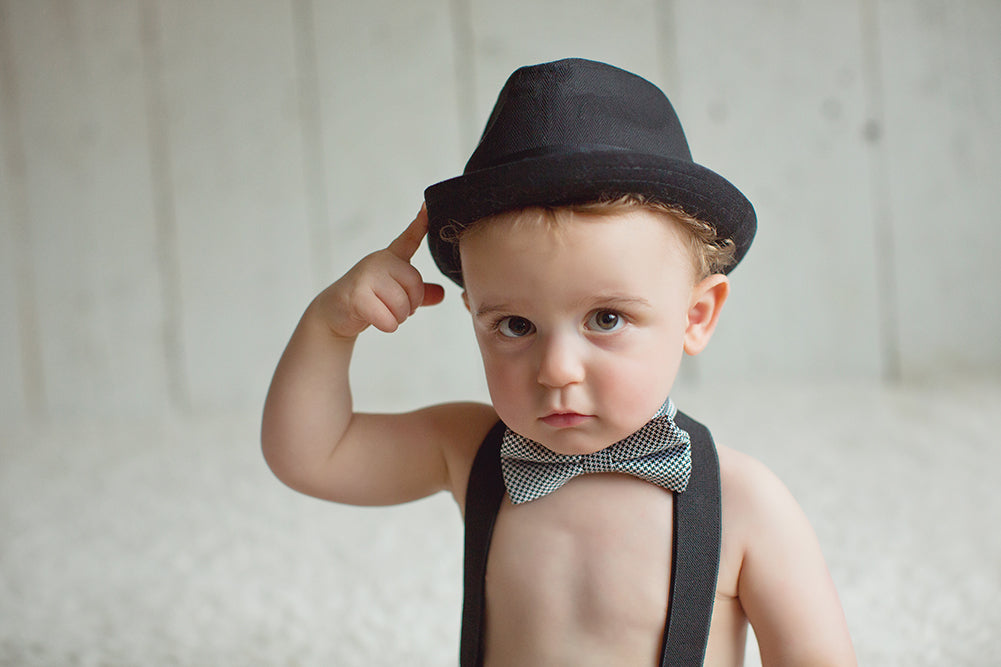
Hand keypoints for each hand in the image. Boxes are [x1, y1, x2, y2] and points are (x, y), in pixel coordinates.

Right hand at [316, 204, 444, 338]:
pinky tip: (376, 320)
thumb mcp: (395, 293)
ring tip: (383, 313)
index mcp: (391, 257)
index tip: (428, 206)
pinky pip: (388, 318)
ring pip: (402, 305)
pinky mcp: (357, 294)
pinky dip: (388, 326)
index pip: (409, 238)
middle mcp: (379, 261)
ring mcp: (367, 275)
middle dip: (411, 305)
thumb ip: (418, 293)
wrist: (333, 312)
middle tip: (396, 309)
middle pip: (415, 284)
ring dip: (398, 318)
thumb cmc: (366, 299)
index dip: (421, 223)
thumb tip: (441, 294)